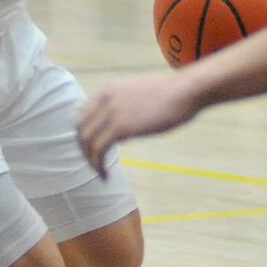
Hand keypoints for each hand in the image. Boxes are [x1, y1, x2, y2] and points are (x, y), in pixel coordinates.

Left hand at [77, 72, 200, 174]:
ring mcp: (113, 111)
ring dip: (91, 161)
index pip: (82, 115)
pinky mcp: (122, 126)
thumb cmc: (172, 95)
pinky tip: (106, 177)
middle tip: (96, 165)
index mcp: (109, 89)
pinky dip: (98, 165)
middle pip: (80, 129)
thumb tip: (122, 134)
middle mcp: (106, 98)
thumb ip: (126, 110)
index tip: (93, 151)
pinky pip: (100, 150)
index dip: (84, 136)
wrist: (186, 90)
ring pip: (87, 141)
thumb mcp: (141, 96)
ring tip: (100, 174)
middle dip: (84, 151)